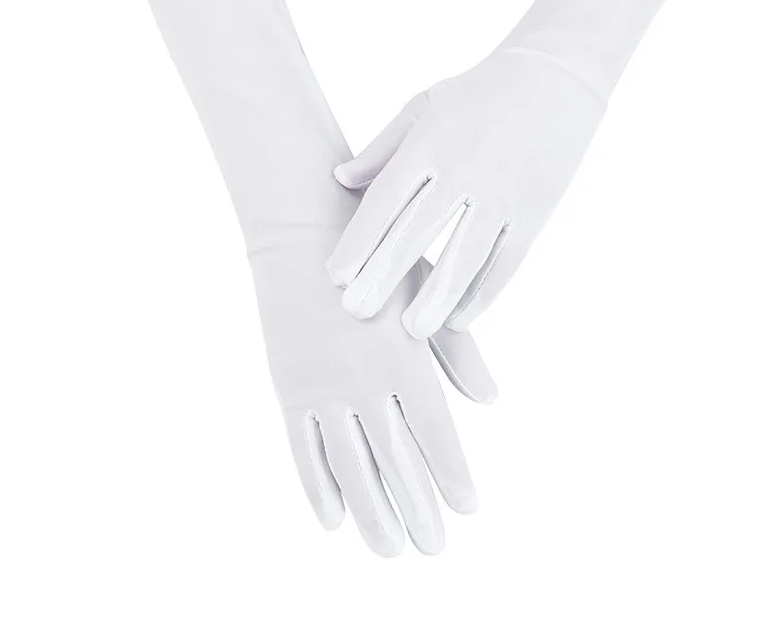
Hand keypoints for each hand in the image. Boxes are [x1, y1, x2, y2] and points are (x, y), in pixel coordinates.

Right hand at [255, 227, 494, 557]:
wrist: (303, 229)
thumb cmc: (378, 258)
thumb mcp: (424, 295)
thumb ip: (458, 351)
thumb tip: (491, 398)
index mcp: (403, 357)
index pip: (434, 432)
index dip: (452, 474)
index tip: (469, 508)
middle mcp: (364, 380)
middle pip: (395, 460)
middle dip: (417, 508)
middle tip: (434, 547)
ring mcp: (323, 388)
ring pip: (350, 467)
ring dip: (370, 512)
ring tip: (389, 551)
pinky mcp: (289, 388)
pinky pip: (304, 450)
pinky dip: (318, 487)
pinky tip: (333, 520)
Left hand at [326, 48, 604, 337]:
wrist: (554, 78)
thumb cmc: (479, 93)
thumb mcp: (424, 106)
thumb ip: (383, 149)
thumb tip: (340, 179)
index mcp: (430, 142)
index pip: (385, 200)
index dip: (360, 240)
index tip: (336, 276)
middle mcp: (464, 169)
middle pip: (417, 232)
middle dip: (385, 275)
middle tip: (357, 313)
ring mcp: (503, 192)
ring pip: (465, 255)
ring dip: (436, 296)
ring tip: (411, 331)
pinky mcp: (535, 210)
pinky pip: (506, 260)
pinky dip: (484, 292)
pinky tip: (459, 318)